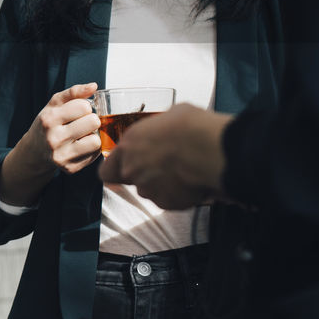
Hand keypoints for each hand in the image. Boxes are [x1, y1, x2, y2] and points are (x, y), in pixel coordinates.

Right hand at [0, 83, 102, 206]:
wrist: (35, 151)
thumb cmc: (47, 123)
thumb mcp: (54, 104)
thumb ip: (74, 92)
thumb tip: (94, 86)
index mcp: (49, 119)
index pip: (84, 106)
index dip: (84, 106)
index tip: (77, 111)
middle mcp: (53, 139)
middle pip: (93, 122)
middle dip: (91, 120)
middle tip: (82, 123)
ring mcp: (62, 156)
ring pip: (96, 141)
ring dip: (92, 136)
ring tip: (82, 135)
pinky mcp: (70, 168)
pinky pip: (95, 155)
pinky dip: (90, 149)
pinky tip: (80, 146)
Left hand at [98, 103, 230, 208]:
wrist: (211, 149)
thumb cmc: (191, 128)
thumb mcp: (169, 116)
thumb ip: (156, 129)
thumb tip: (164, 128)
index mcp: (129, 146)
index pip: (107, 170)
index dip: (115, 170)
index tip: (124, 167)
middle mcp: (132, 170)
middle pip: (130, 180)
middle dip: (144, 174)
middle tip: (163, 165)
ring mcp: (149, 188)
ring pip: (150, 191)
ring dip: (161, 184)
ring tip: (180, 171)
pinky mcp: (167, 202)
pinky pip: (169, 199)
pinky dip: (177, 193)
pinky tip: (189, 180)